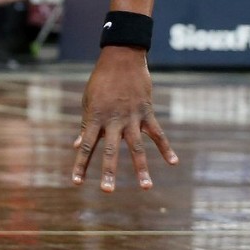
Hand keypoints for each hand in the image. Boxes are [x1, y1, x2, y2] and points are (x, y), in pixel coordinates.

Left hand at [71, 45, 176, 191]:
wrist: (122, 58)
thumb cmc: (101, 81)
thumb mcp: (88, 102)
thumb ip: (86, 125)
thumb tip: (77, 146)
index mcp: (95, 118)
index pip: (86, 146)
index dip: (81, 164)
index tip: (76, 182)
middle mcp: (113, 121)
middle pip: (110, 150)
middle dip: (109, 171)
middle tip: (108, 191)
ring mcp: (131, 118)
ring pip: (136, 147)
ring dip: (141, 168)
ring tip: (146, 187)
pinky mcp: (146, 113)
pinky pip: (158, 134)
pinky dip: (166, 148)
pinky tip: (173, 163)